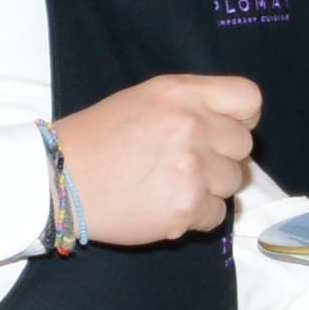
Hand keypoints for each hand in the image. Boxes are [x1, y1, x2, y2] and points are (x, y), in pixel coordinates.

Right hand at [55, 73, 261, 247]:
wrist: (59, 179)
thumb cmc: (99, 137)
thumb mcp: (145, 98)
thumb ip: (192, 104)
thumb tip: (236, 124)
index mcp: (181, 94)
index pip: (248, 98)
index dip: (242, 117)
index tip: (222, 130)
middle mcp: (192, 126)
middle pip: (243, 145)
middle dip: (221, 155)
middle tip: (185, 162)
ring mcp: (192, 169)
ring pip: (233, 182)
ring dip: (209, 187)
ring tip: (171, 184)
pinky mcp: (186, 208)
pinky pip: (217, 214)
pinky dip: (196, 215)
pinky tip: (165, 205)